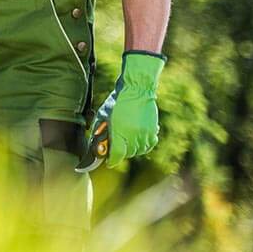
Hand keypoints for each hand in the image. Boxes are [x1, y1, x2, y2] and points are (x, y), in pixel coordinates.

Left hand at [87, 50, 165, 167]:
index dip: (111, 160)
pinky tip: (137, 139)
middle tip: (114, 147)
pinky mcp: (153, 130)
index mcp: (119, 132)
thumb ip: (100, 132)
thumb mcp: (103, 115)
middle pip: (127, 154)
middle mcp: (134, 135)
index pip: (116, 155)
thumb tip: (98, 146)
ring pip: (138, 151)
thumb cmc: (117, 101)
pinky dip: (143, 145)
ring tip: (125, 141)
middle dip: (119, 153)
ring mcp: (145, 133)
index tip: (109, 162)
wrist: (137, 89)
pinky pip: (149, 145)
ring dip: (131, 150)